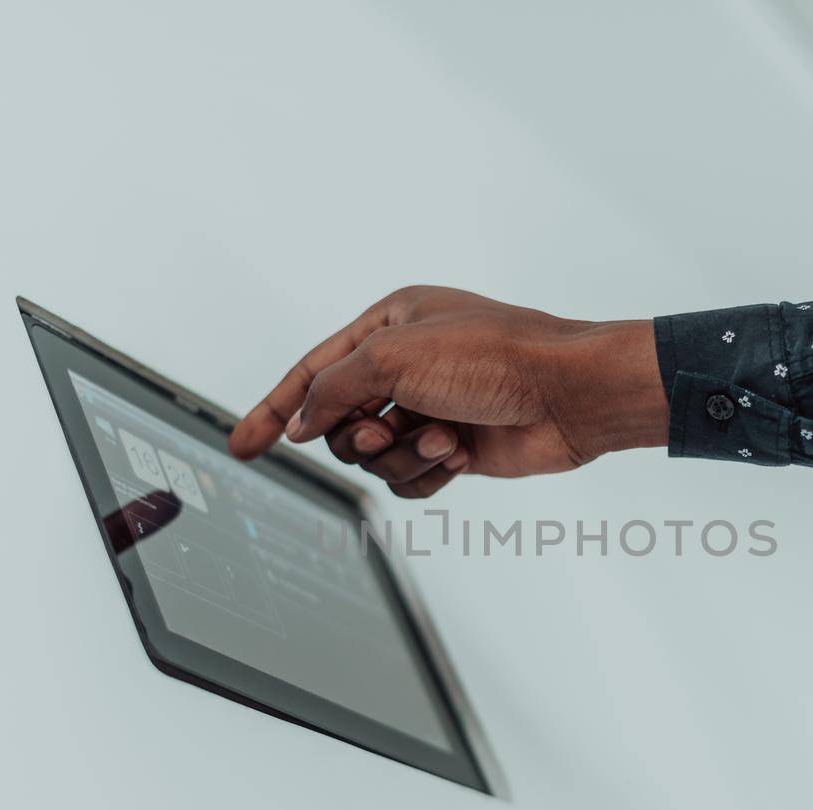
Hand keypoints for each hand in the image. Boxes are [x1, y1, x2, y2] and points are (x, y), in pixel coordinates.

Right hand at [227, 286, 666, 496]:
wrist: (569, 394)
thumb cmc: (498, 355)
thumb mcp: (395, 357)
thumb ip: (334, 390)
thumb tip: (302, 423)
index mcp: (389, 326)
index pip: (313, 372)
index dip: (274, 410)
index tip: (243, 445)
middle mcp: (408, 366)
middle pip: (340, 423)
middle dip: (357, 436)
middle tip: (383, 430)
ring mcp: (431, 409)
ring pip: (375, 458)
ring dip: (401, 454)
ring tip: (440, 437)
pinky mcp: (456, 448)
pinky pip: (411, 479)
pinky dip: (428, 472)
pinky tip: (459, 452)